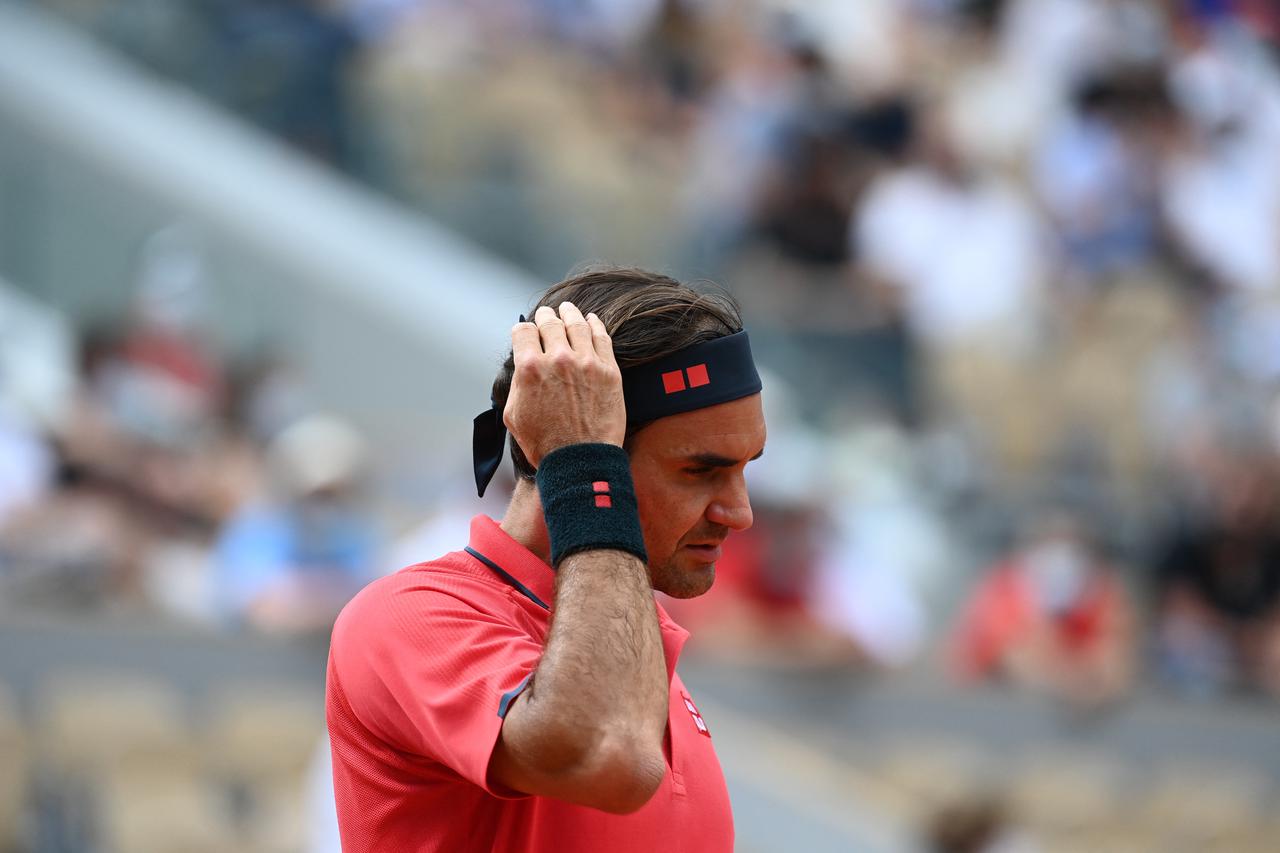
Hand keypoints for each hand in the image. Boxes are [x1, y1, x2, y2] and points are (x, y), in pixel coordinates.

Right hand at [504, 302, 623, 467]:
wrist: (580, 461)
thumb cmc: (544, 443)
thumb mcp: (513, 414)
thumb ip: (515, 384)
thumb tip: (521, 366)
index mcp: (529, 368)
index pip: (523, 331)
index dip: (523, 329)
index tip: (527, 332)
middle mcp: (557, 359)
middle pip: (550, 322)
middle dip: (546, 316)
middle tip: (547, 314)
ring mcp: (586, 362)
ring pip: (577, 324)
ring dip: (570, 313)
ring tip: (568, 308)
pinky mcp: (608, 370)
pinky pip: (602, 336)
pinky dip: (595, 324)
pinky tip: (591, 320)